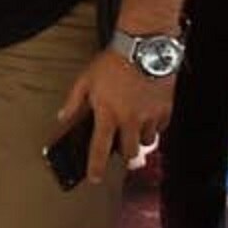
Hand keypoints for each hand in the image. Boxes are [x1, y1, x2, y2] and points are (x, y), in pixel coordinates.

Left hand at [57, 50, 173, 184]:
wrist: (143, 49)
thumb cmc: (112, 63)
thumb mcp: (85, 79)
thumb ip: (73, 101)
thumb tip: (62, 117)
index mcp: (107, 114)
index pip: (100, 148)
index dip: (96, 167)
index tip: (95, 179)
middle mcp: (130, 120)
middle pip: (129, 152)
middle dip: (124, 153)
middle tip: (121, 146)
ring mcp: (149, 117)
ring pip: (146, 142)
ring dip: (139, 139)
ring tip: (133, 126)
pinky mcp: (165, 110)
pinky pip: (160, 128)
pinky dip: (154, 126)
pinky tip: (147, 115)